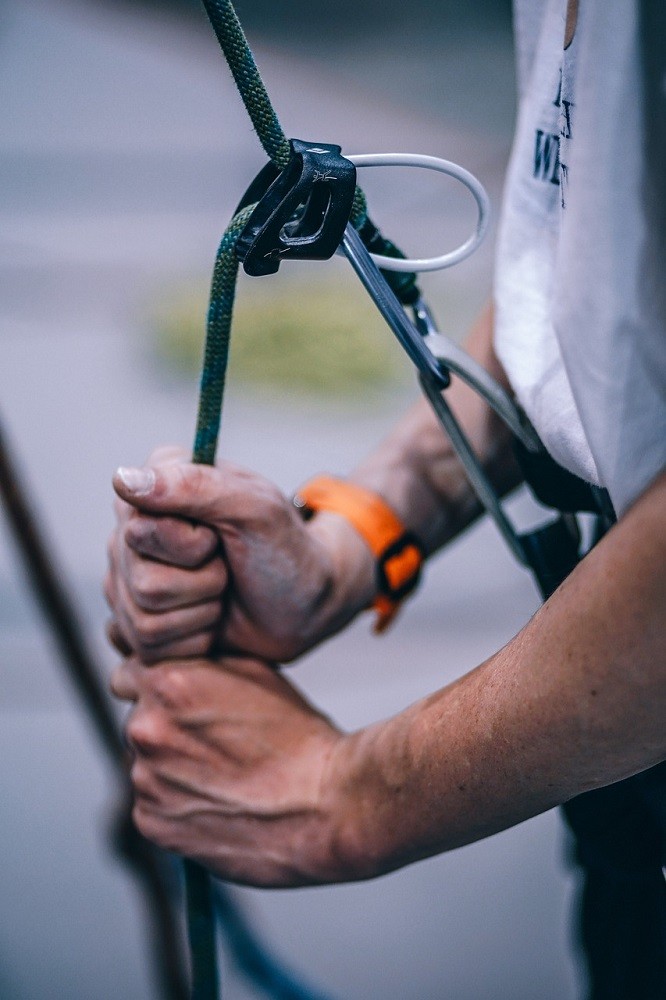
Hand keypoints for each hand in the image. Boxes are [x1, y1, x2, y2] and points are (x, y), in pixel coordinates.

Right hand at [106, 448, 373, 661]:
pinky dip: (193, 642)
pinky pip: (146, 648)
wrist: (305, 604)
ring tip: (224, 593)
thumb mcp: (257, 509)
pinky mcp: (136, 618)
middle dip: (203, 584)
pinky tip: (212, 620)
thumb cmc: (286, 549)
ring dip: (201, 614)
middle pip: (140, 583)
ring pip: (142, 622)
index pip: (141, 532)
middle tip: (229, 567)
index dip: (191, 546)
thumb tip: (124, 478)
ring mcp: (130, 574)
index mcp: (157, 484)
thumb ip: (195, 486)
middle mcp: (134, 527)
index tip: (221, 537)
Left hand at [110, 654, 355, 886]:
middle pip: (139, 718)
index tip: (186, 697)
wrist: (327, 804)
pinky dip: (178, 804)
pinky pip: (154, 805)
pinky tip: (221, 802)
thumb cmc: (299, 735)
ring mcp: (146, 780)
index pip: (130, 671)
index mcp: (168, 683)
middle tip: (217, 740)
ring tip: (226, 775)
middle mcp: (146, 728)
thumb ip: (202, 659)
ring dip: (173, 766)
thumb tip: (173, 654)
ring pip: (147, 764)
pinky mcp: (153, 824)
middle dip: (167, 724)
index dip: (160, 682)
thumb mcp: (254, 671)